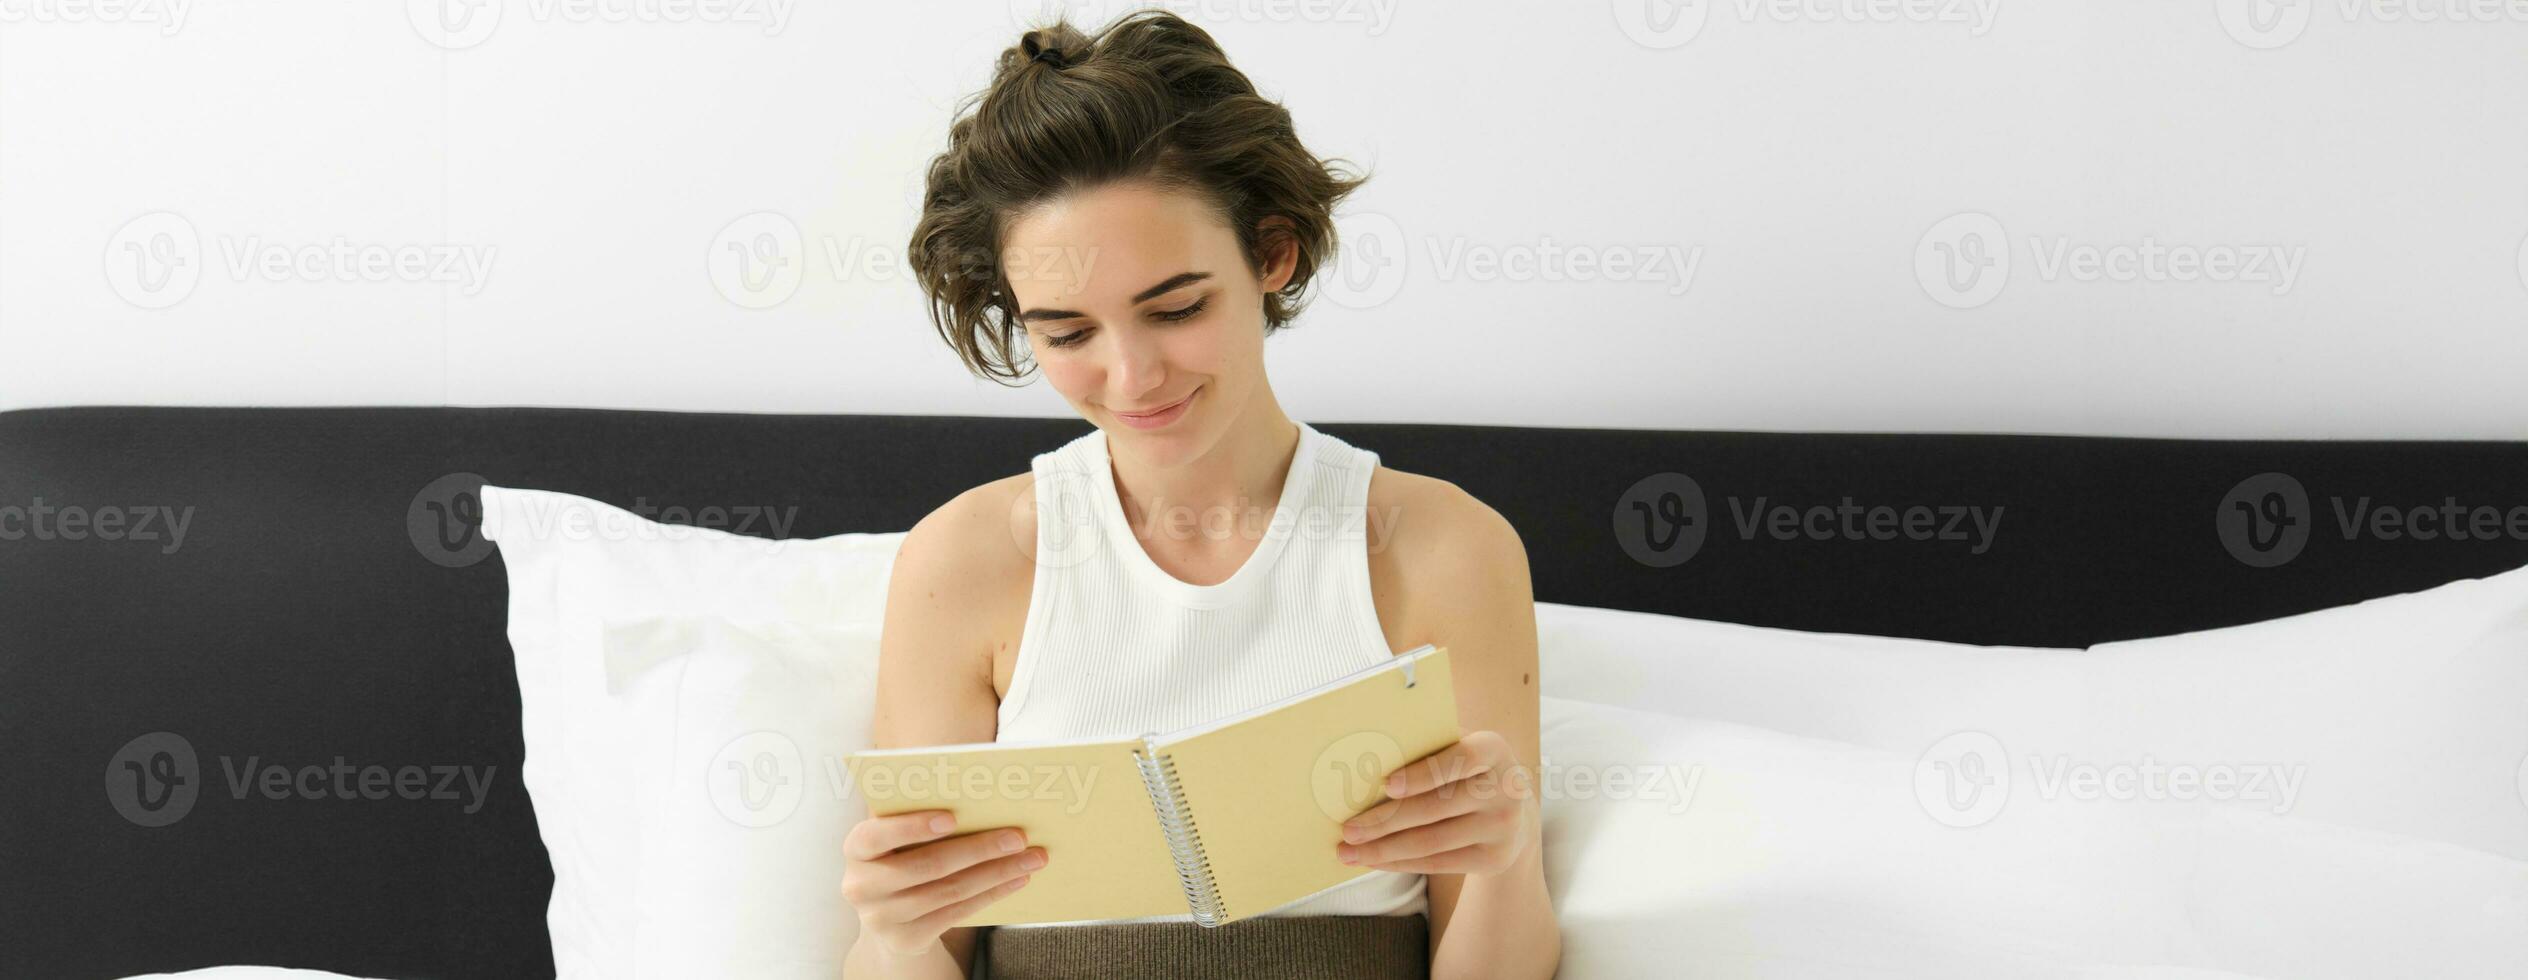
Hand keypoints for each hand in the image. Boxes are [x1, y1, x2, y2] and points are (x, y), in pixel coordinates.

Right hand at [840, 809, 1047, 957]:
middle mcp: (861, 885)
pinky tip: (1016, 879)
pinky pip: (957, 912)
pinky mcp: (906, 939)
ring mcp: (882, 918)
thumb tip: (979, 794)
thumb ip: (919, 814)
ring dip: (996, 872)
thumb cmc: (901, 856)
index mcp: (856, 848)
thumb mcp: (898, 836)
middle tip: (1018, 836)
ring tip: (1030, 858)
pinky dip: (991, 893)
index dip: (912, 826)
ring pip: (950, 891)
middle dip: (979, 848)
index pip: (877, 835)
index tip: (952, 817)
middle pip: (928, 865)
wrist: (888, 915)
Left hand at [1334, 729, 1536, 876]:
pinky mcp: (1495, 858)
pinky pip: (1438, 862)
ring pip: (1432, 841)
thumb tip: (1370, 756)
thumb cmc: (1467, 771)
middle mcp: (1506, 788)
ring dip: (1384, 849)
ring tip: (1349, 851)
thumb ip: (1427, 747)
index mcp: (1494, 749)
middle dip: (1385, 820)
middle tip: (1348, 829)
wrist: (1515, 813)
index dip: (1422, 773)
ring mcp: (1503, 827)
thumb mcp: (1459, 750)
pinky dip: (1400, 862)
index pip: (1459, 759)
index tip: (1386, 785)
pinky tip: (1374, 860)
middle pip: (1436, 807)